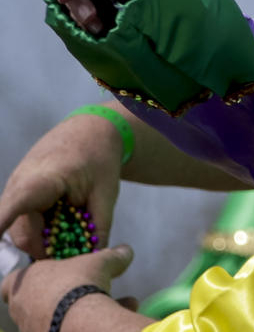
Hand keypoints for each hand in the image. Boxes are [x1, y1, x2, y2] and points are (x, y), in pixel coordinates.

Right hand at [0, 112, 122, 258]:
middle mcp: (19, 187)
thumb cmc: (98, 157)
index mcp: (39, 181)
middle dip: (46, 249)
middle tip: (75, 254)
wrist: (89, 130)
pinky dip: (44, 229)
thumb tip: (94, 257)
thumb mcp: (107, 190)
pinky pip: (26, 222)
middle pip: (24, 235)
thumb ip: (100, 225)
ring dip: (46, 240)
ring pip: (24, 232)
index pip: (12, 209)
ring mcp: (16, 191)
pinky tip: (64, 222)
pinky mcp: (19, 196)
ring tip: (74, 232)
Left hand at [1, 245, 140, 331]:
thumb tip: (126, 250)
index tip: (53, 274)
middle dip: (62, 295)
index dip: (32, 277)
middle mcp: (22, 307)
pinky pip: (66, 330)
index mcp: (25, 281)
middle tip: (88, 290)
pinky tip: (113, 320)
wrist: (78, 322)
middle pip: (37, 300)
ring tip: (114, 305)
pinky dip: (86, 325)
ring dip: (80, 312)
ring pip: (55, 318)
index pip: (13, 281)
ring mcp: (32, 329)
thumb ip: (113, 256)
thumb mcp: (101, 262)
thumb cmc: (79, 282)